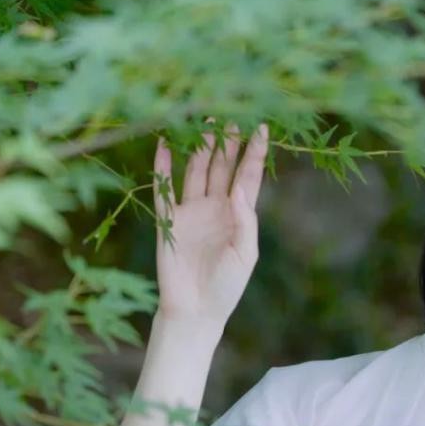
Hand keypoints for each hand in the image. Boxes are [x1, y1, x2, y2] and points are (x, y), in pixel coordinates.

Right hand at [152, 117, 269, 329]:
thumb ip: (245, 220)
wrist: (195, 310)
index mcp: (238, 215)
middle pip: (222, 166)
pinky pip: (164, 189)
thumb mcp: (245, 254)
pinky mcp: (169, 221)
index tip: (261, 127)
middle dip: (226, 142)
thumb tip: (240, 187)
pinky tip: (165, 145)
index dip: (254, 153)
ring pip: (196, 171)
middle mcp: (215, 207)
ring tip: (202, 120)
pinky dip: (164, 168)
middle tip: (230, 115)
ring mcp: (191, 212)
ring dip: (199, 147)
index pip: (248, 176)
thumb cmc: (227, 287)